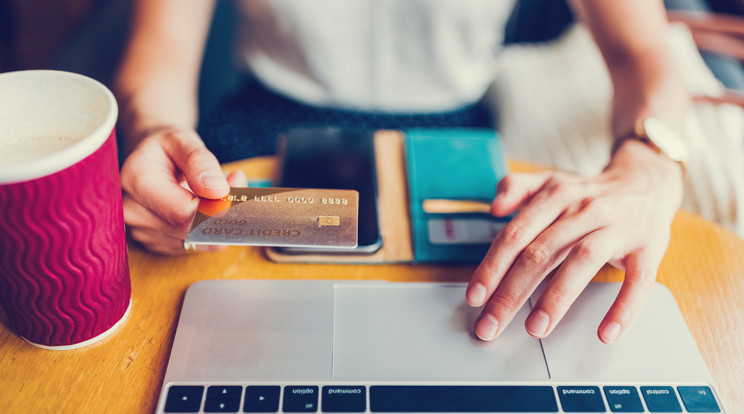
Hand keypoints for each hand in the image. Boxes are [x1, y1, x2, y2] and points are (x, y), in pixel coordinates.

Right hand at [120, 126, 246, 254]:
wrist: (149, 159)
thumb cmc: (165, 148)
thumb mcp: (181, 139)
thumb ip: (198, 161)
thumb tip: (217, 191)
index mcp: (137, 182)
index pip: (184, 212)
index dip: (215, 204)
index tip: (235, 182)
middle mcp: (133, 213)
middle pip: (191, 229)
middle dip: (221, 209)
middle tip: (236, 182)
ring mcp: (142, 232)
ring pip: (197, 240)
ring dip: (217, 220)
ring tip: (220, 190)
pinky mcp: (156, 244)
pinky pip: (195, 245)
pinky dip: (209, 229)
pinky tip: (208, 208)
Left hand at [466, 140, 683, 342]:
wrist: (648, 181)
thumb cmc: (590, 193)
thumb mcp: (552, 181)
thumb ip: (517, 187)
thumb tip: (494, 207)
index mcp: (556, 196)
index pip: (516, 234)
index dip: (492, 266)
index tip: (475, 297)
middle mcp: (584, 210)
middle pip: (541, 252)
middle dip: (511, 292)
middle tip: (491, 325)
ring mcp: (618, 228)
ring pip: (582, 261)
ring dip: (556, 297)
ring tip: (535, 328)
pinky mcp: (648, 247)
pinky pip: (638, 280)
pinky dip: (624, 307)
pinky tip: (606, 332)